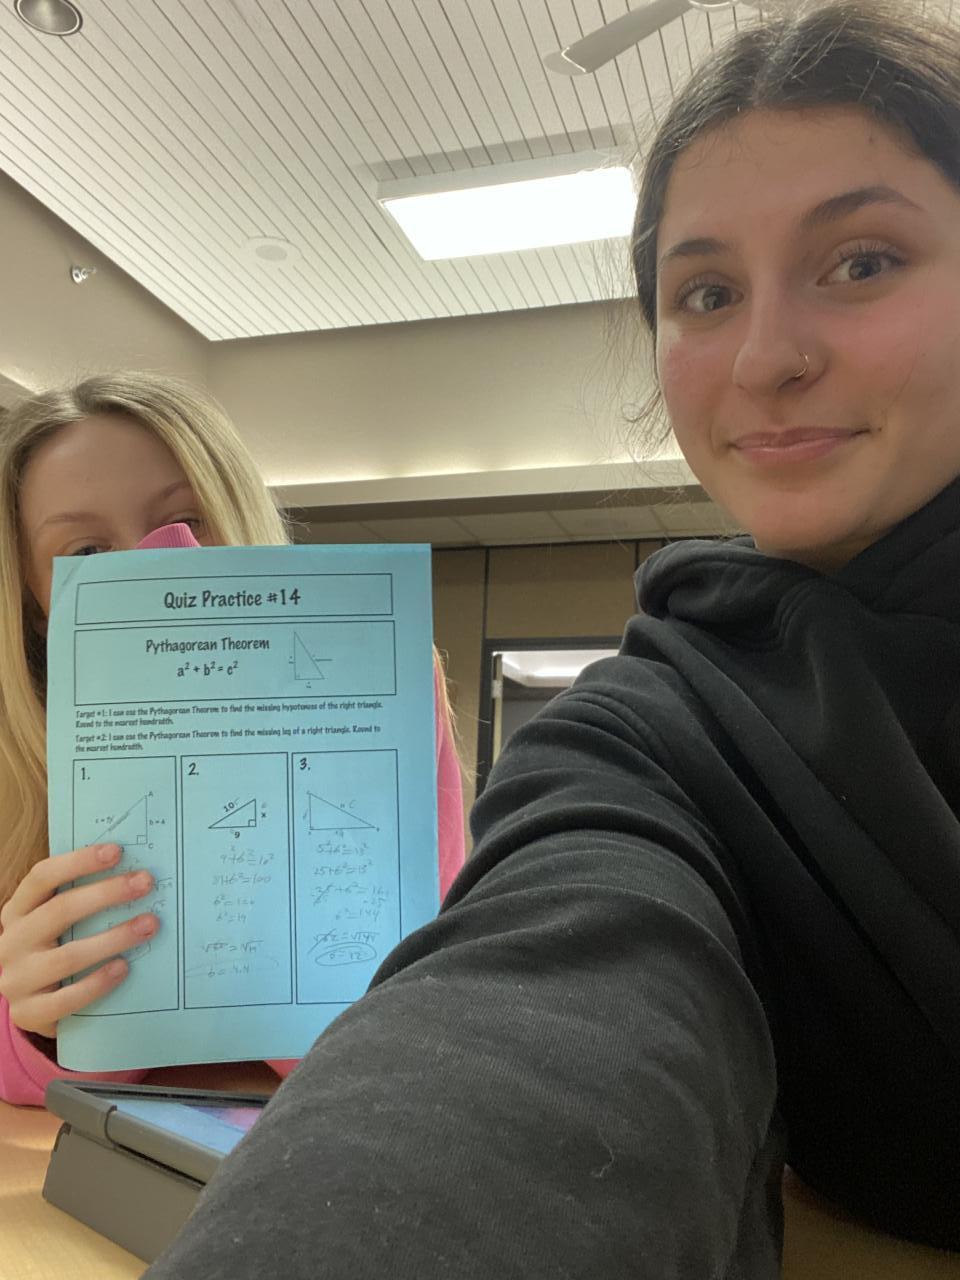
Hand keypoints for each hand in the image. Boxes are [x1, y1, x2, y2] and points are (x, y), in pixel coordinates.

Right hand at [0, 843, 157, 1037]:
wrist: (33, 1005)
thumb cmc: (55, 949)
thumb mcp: (56, 923)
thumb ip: (81, 900)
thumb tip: (133, 873)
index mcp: (17, 911)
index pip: (42, 877)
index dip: (78, 862)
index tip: (116, 851)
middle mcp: (11, 942)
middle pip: (59, 911)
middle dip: (106, 894)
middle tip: (145, 883)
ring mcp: (17, 979)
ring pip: (67, 957)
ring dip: (113, 938)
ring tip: (148, 925)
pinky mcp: (28, 1012)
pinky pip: (66, 999)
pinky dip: (97, 983)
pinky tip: (124, 967)